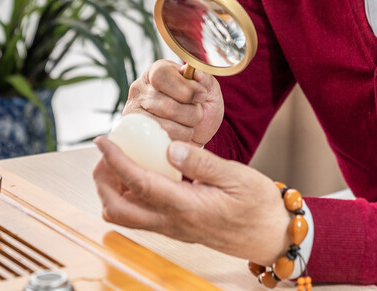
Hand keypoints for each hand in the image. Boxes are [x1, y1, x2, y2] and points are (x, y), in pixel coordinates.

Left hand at [93, 135, 289, 264]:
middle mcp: (173, 223)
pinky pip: (139, 217)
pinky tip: (142, 172)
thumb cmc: (259, 206)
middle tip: (108, 153)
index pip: (138, 183)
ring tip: (122, 161)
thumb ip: (201, 162)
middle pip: (117, 210)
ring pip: (124, 217)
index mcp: (186, 207)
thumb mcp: (236, 176)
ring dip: (113, 190)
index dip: (115, 161)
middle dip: (103, 180)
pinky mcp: (175, 229)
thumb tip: (169, 147)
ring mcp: (172, 229)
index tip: (102, 141)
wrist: (273, 236)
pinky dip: (129, 195)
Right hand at [122, 59, 222, 145]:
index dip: (185, 89)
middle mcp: (140, 89)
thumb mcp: (209, 90)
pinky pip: (157, 142)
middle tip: (197, 114)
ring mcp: (134, 112)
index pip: (162, 76)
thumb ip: (206, 80)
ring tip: (188, 126)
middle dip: (191, 114)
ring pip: (163, 127)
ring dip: (185, 130)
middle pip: (166, 105)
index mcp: (157, 71)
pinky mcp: (134, 134)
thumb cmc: (201, 107)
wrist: (196, 134)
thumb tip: (197, 74)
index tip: (202, 97)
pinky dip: (175, 142)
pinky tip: (179, 137)